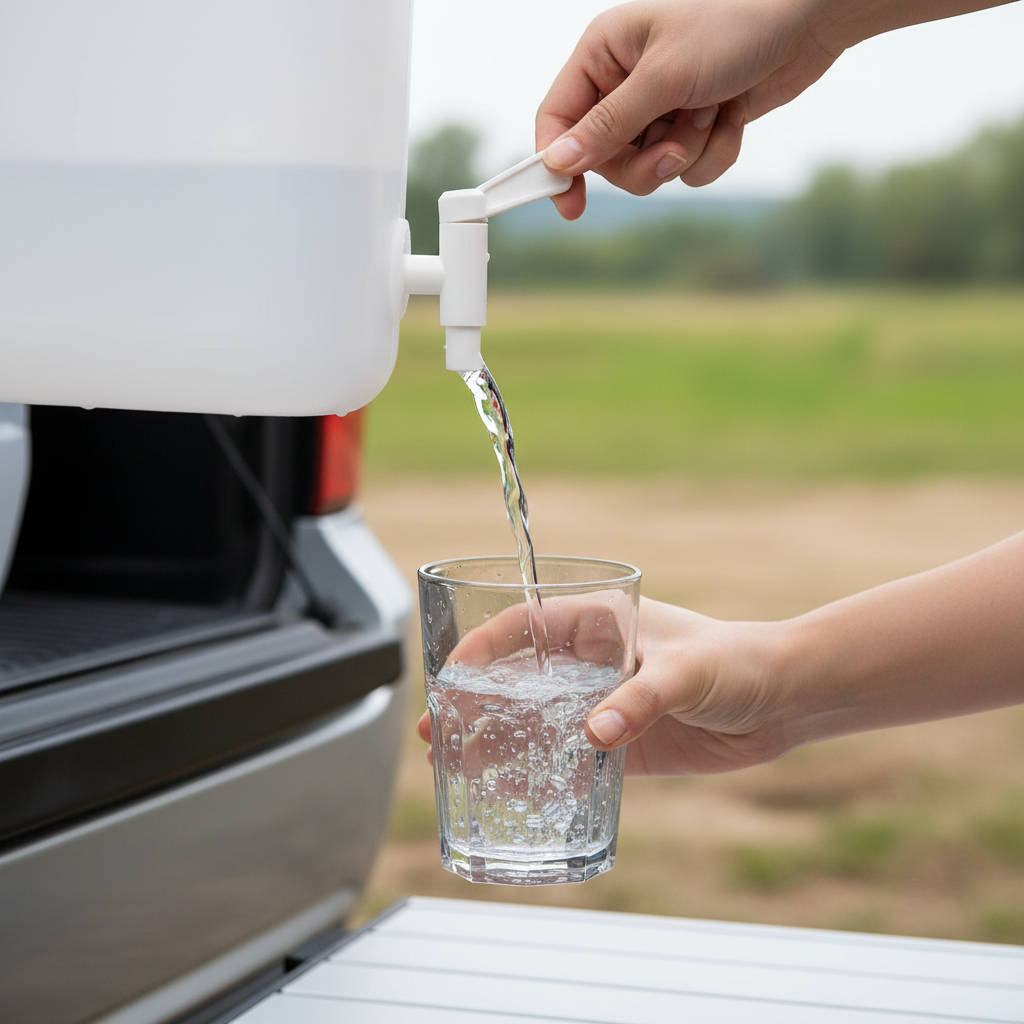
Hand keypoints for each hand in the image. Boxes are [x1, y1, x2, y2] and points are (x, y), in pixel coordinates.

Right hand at [417, 595, 797, 775]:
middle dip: (475, 700)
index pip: (523, 626)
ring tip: (458, 763)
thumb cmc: (738, 661)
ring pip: (537, 720)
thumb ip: (640, 699)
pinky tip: (512, 788)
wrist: (784, 701)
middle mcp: (593, 662)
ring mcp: (604, 704)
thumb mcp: (687, 671)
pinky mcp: (622, 743)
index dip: (481, 647)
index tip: (451, 673)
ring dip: (499, 739)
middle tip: (438, 729)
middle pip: (519, 677)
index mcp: (599, 622)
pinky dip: (540, 770)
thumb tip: (593, 736)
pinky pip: (569, 758)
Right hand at [537, 0, 844, 217]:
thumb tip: (558, 162)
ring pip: (649, 170)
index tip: (570, 204)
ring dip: (686, 153)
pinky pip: (687, 170)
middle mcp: (625, 83)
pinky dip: (714, 153)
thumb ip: (608, 125)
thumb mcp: (664, 77)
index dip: (557, 164)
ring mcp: (662, 107)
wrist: (811, 19)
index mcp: (602, 55)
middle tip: (675, 148)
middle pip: (604, 158)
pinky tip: (732, 115)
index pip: (557, 119)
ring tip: (713, 112)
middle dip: (645, 163)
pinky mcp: (695, 127)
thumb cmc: (736, 24)